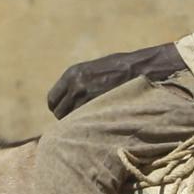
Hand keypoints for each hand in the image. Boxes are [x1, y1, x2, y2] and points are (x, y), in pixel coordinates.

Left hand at [46, 44, 183, 118]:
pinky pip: (86, 123)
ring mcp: (87, 97)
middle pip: (59, 113)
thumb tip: (69, 100)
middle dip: (67, 118)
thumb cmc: (120, 68)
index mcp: (72, 74)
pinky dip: (89, 126)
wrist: (142, 67)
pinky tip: (98, 124)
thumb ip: (78, 83)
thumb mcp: (93, 69)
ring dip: (78, 124)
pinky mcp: (99, 107)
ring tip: (90, 123)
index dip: (59, 108)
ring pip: (71, 122)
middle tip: (80, 121)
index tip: (67, 113)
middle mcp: (75, 85)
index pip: (52, 100)